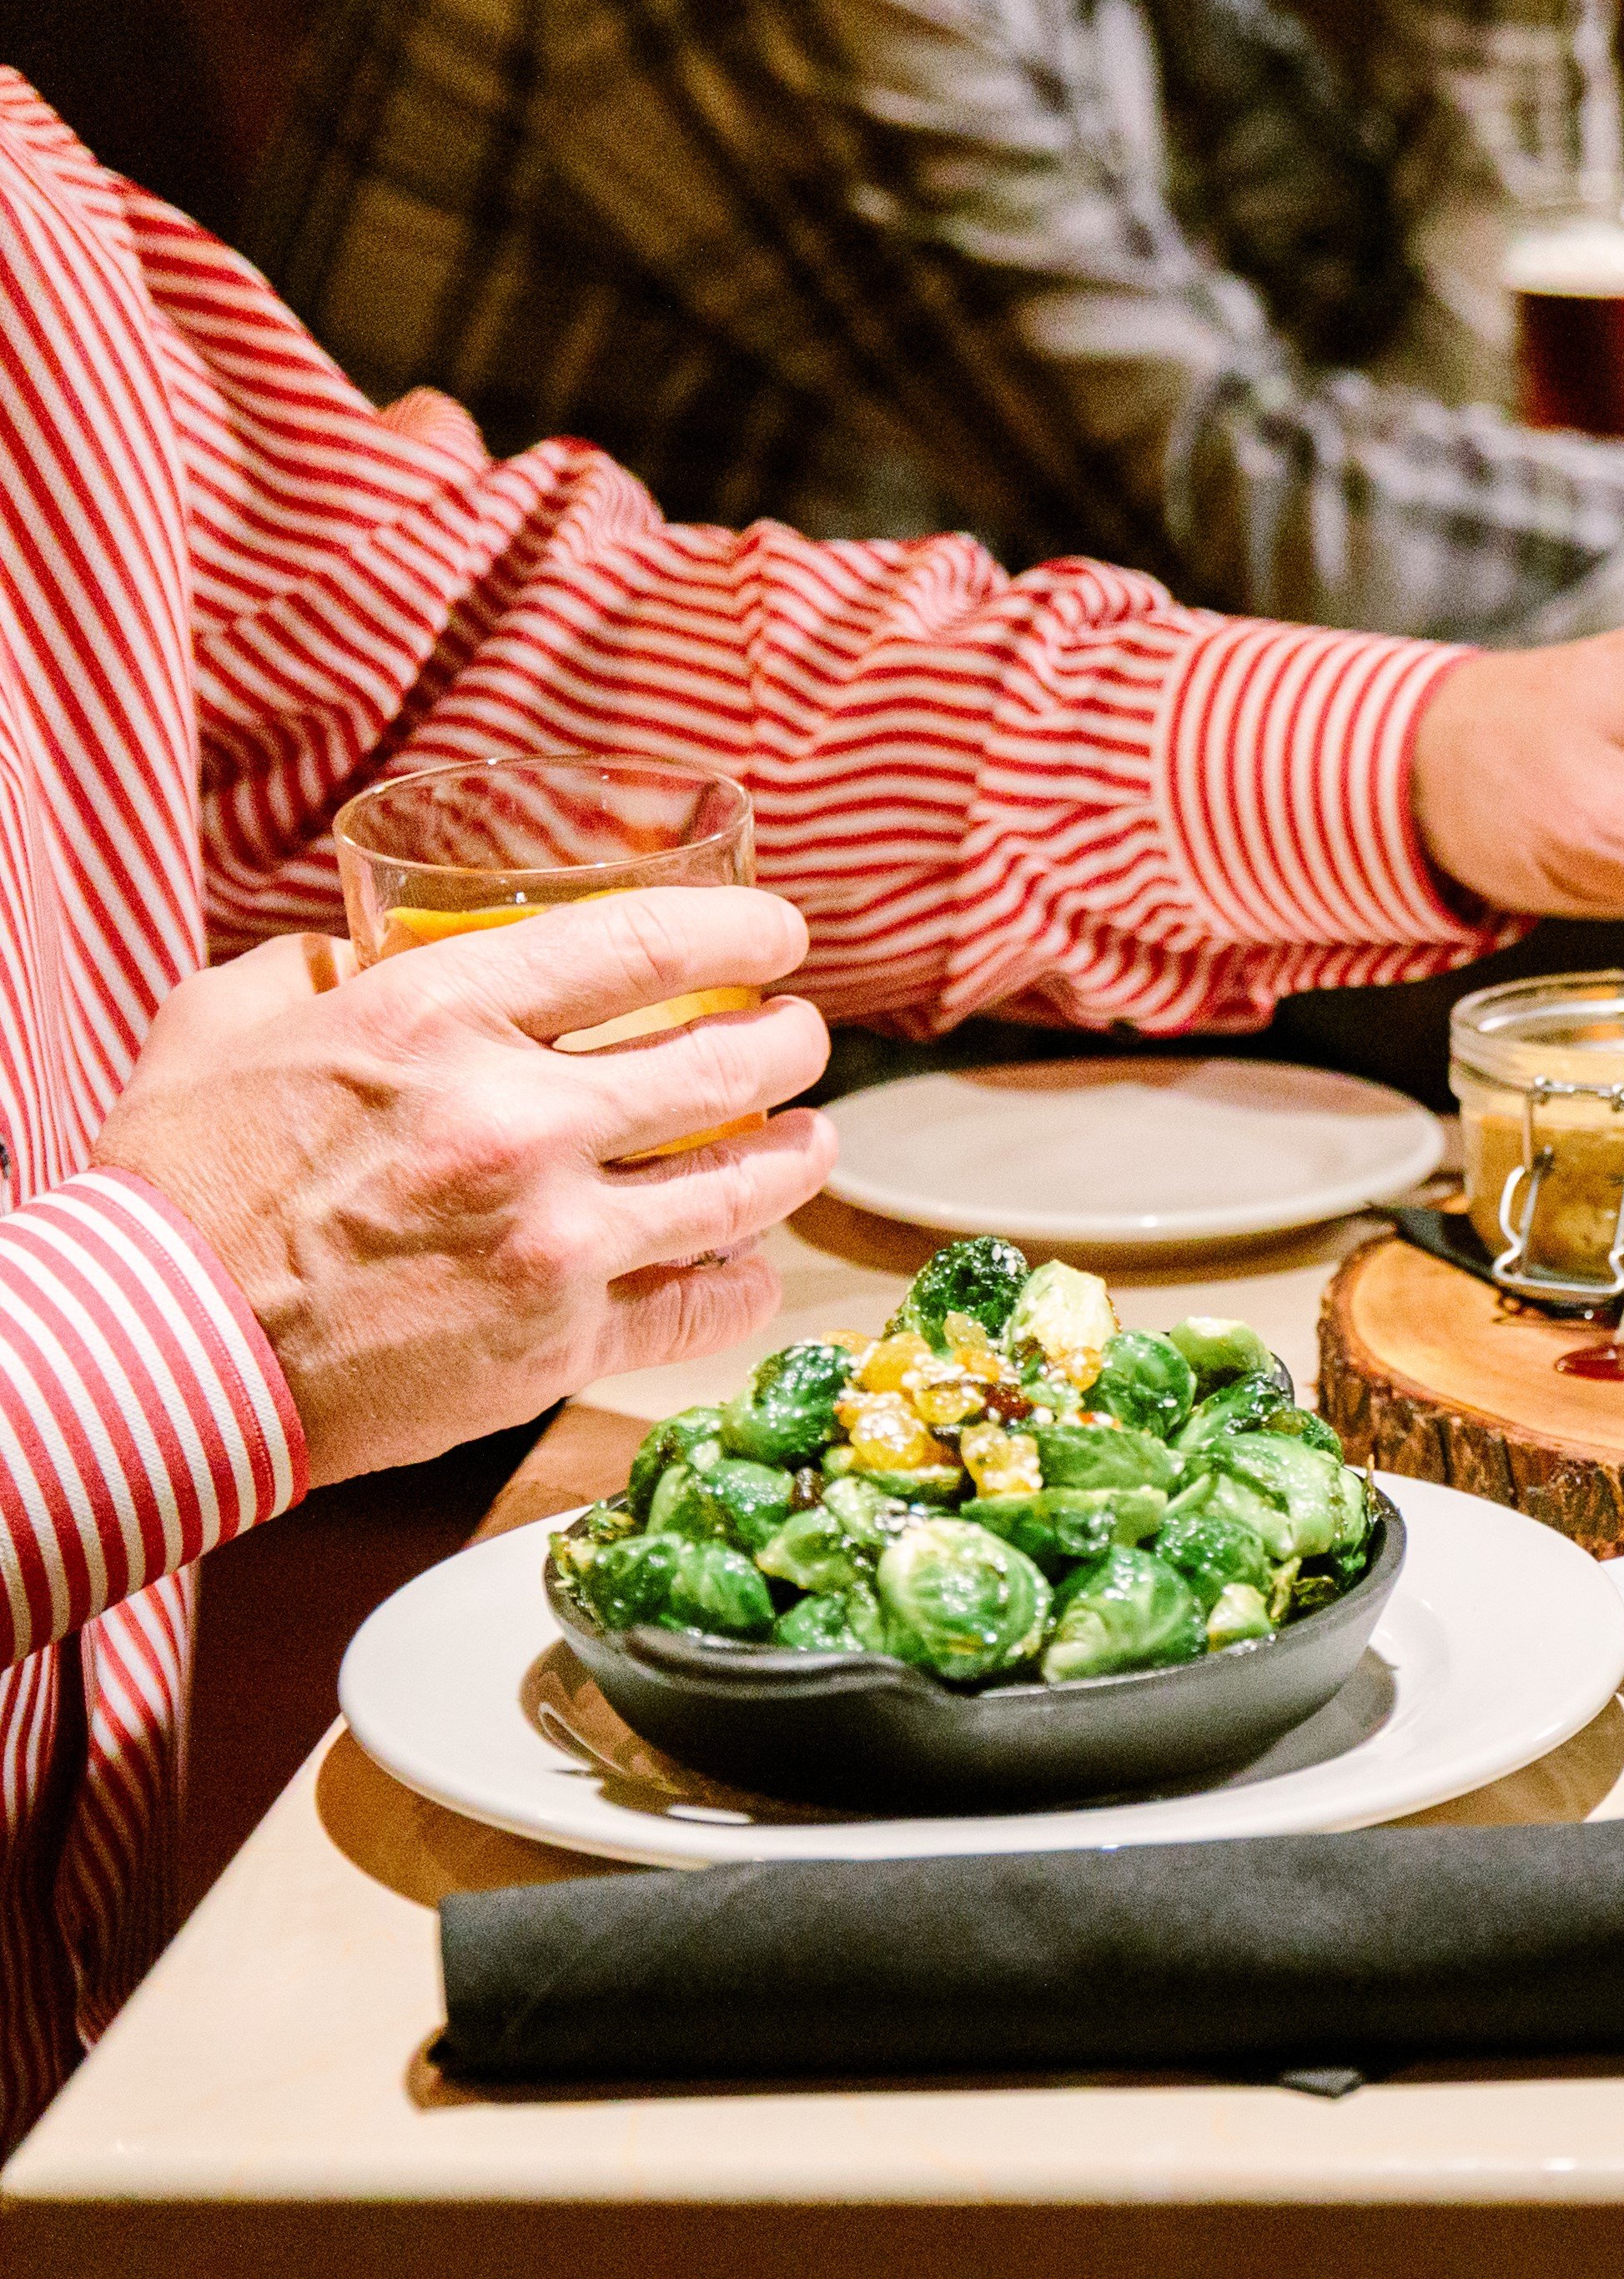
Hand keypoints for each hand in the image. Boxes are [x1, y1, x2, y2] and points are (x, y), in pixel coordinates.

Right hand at [93, 892, 834, 1489]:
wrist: (159, 1346)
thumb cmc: (184, 1181)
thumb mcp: (231, 1022)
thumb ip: (321, 968)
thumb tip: (377, 945)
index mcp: (440, 1017)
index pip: (647, 943)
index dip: (743, 931)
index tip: (779, 937)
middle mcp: (520, 1120)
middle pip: (728, 1062)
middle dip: (791, 1043)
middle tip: (802, 1038)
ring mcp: (555, 1239)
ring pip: (742, 1186)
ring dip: (797, 1157)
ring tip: (809, 1139)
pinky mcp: (564, 1342)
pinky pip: (706, 1305)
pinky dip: (745, 1280)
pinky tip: (752, 1260)